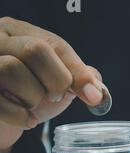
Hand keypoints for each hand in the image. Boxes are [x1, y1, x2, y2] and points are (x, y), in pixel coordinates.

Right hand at [0, 17, 103, 152]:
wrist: (1, 121)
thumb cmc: (28, 94)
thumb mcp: (56, 82)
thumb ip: (78, 77)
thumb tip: (97, 90)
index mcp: (19, 31)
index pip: (55, 44)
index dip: (78, 71)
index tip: (93, 96)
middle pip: (34, 49)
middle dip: (56, 80)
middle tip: (56, 97)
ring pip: (11, 69)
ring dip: (33, 97)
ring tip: (33, 105)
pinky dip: (20, 116)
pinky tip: (25, 119)